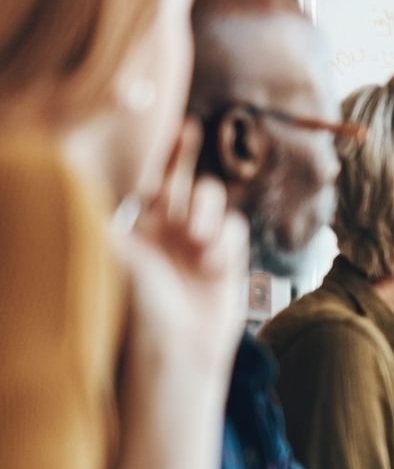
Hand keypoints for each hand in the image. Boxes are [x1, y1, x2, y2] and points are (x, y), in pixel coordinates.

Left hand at [120, 119, 246, 370]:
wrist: (178, 347)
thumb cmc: (139, 305)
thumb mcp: (115, 252)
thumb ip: (108, 212)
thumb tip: (84, 171)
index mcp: (138, 225)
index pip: (148, 178)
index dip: (157, 151)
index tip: (163, 121)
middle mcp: (169, 229)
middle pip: (181, 177)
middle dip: (185, 153)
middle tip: (190, 126)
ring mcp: (200, 241)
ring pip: (210, 198)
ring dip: (204, 209)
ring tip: (194, 237)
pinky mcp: (228, 257)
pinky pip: (234, 227)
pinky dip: (225, 240)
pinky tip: (212, 263)